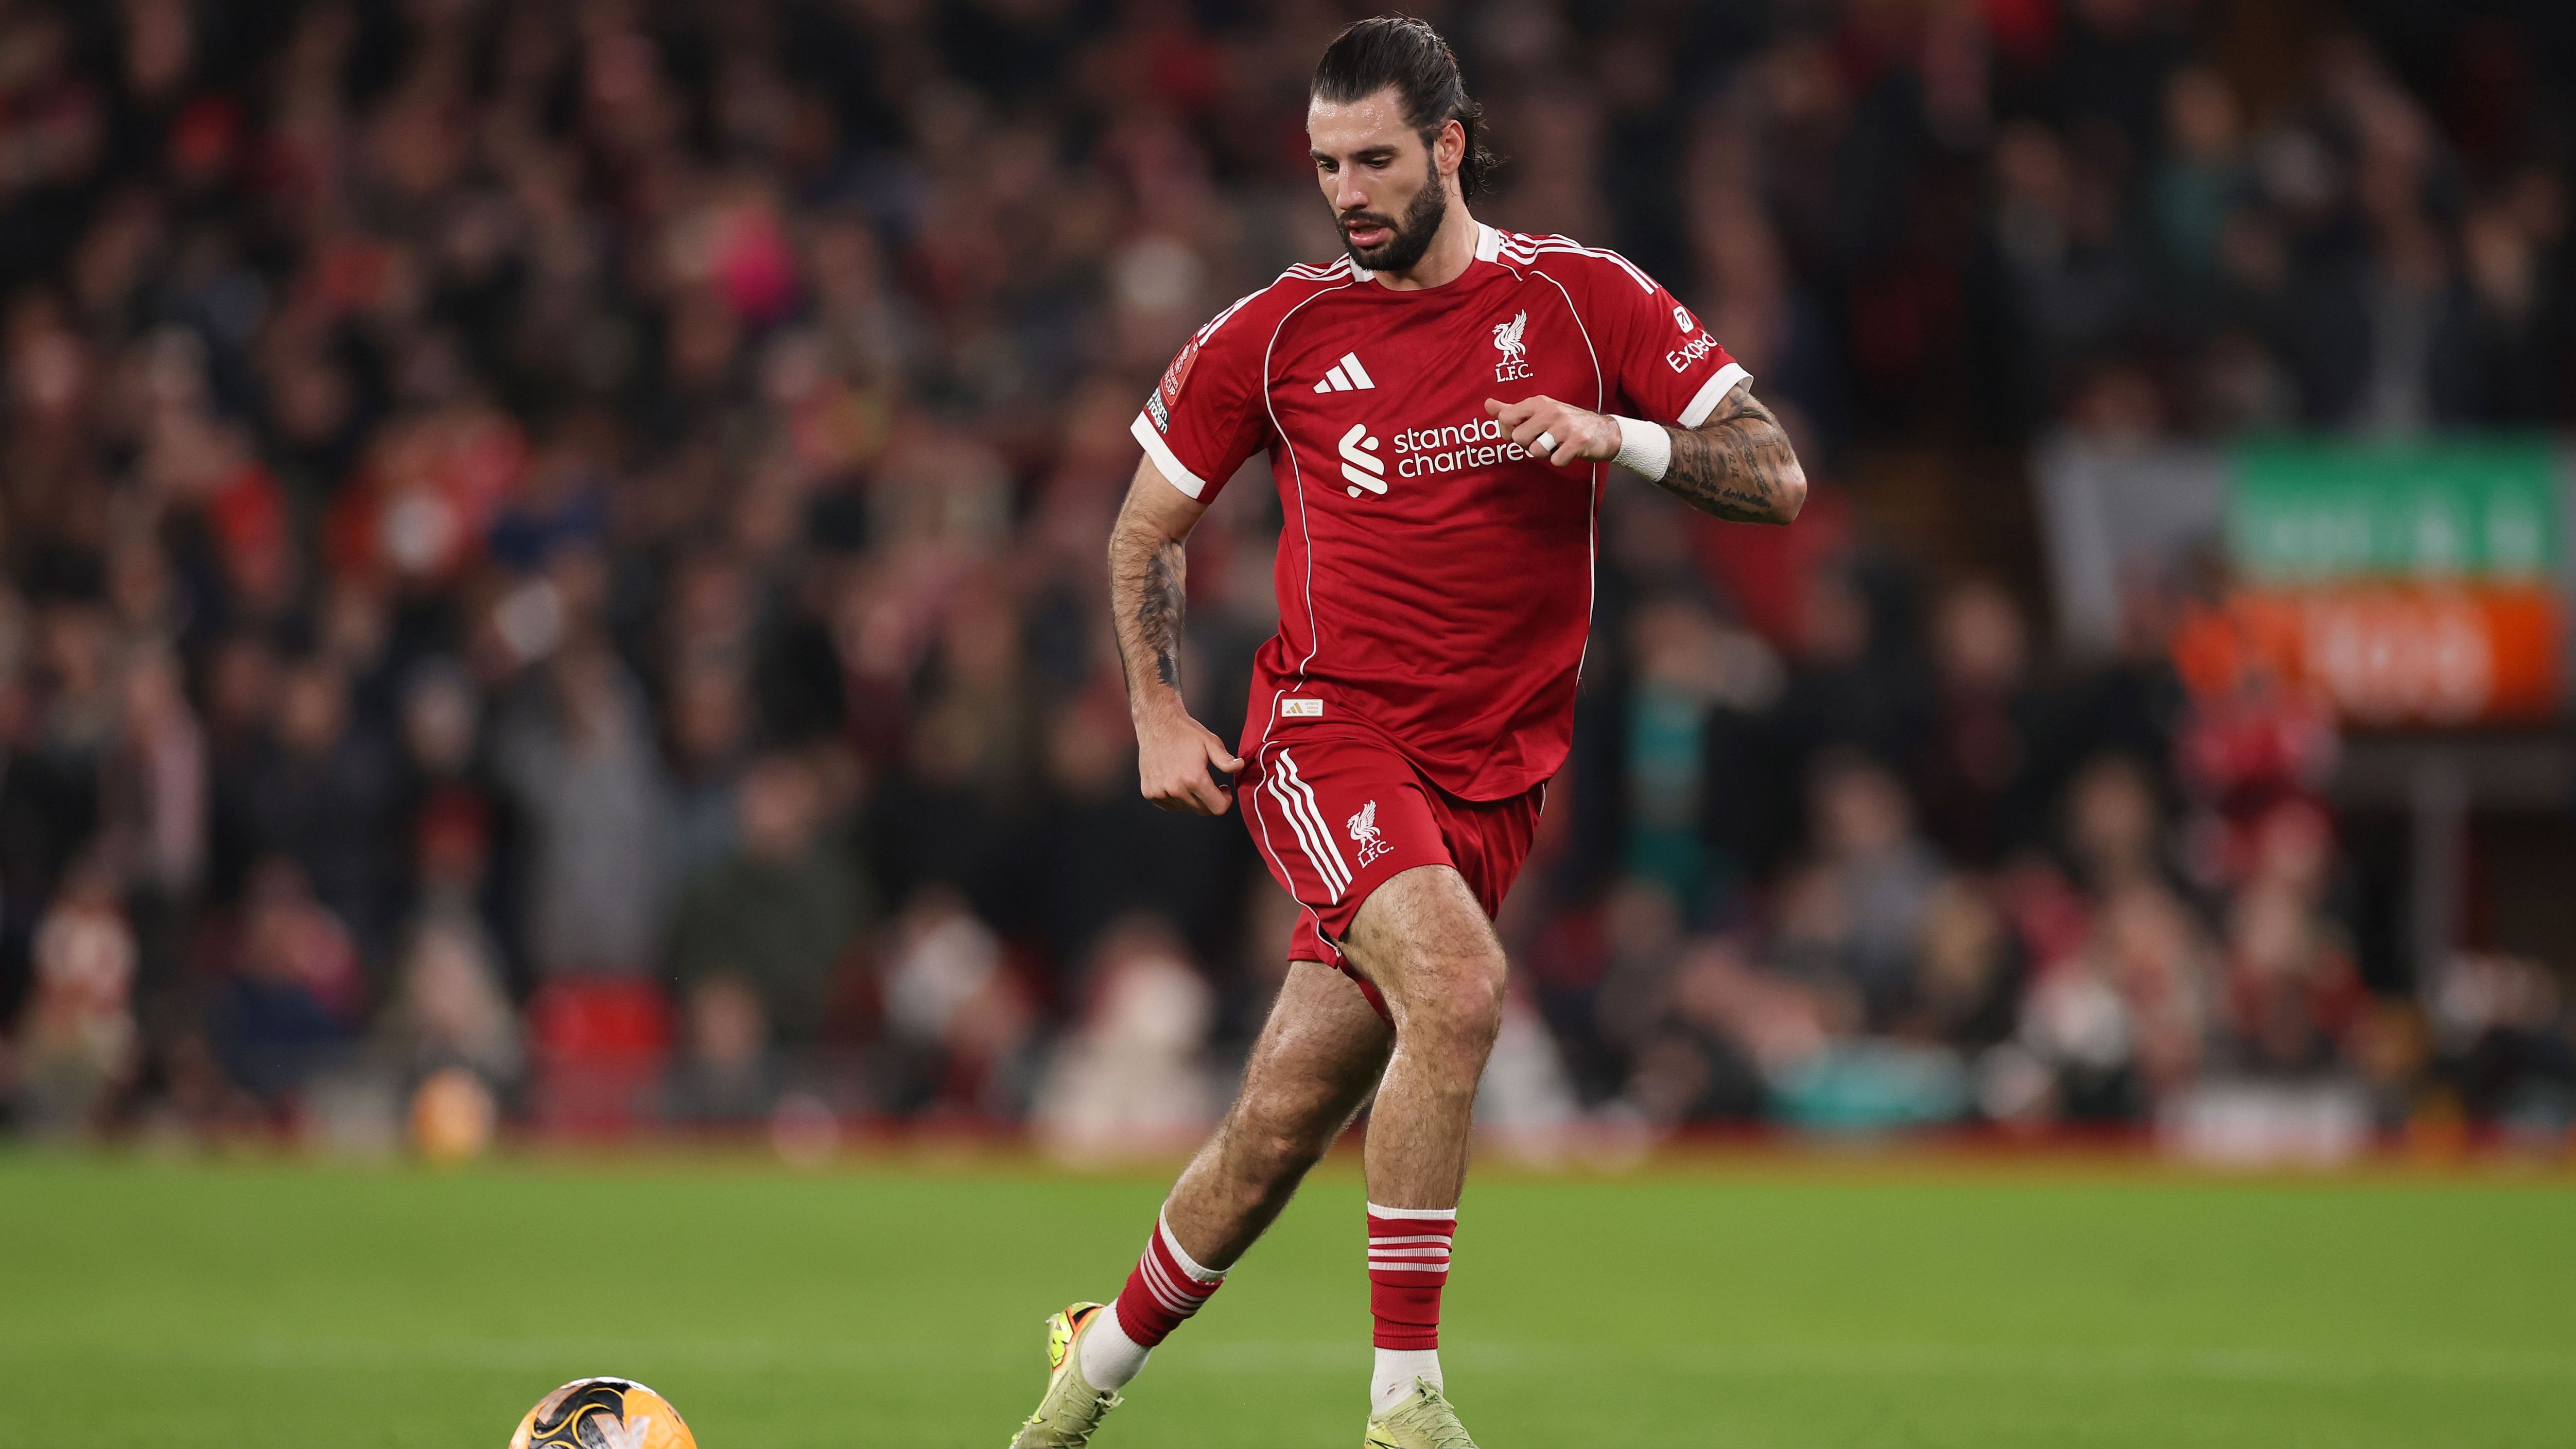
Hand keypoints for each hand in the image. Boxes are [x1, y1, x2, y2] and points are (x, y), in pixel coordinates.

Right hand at [1135, 700, 1243, 814]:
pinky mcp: (1149, 793)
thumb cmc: (1185, 732)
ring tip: (1190, 777)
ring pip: (1186, 808)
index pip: (1218, 808)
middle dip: (1210, 800)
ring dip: (1192, 798)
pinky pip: (1169, 805)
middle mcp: (1176, 789)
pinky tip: (1176, 780)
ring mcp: (1160, 793)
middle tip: (1209, 783)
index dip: (1225, 800)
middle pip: (1202, 810)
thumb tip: (1239, 767)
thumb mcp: (1211, 743)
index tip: (1223, 790)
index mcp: (1194, 779)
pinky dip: (1176, 798)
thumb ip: (1226, 760)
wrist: (1156, 723)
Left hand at [1484, 395, 1618, 467]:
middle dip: (1529, 445)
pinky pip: (1555, 461)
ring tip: (1557, 445)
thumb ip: (1512, 410)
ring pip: (1535, 450)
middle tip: (1545, 440)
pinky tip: (1568, 452)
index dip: (1510, 432)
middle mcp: (1551, 411)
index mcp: (1539, 402)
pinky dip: (1560, 460)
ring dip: (1545, 454)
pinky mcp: (1577, 442)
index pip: (1505, 418)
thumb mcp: (1539, 411)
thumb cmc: (1566, 422)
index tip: (1525, 432)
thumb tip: (1487, 404)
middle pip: (1518, 438)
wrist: (1605, 432)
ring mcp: (1565, 426)